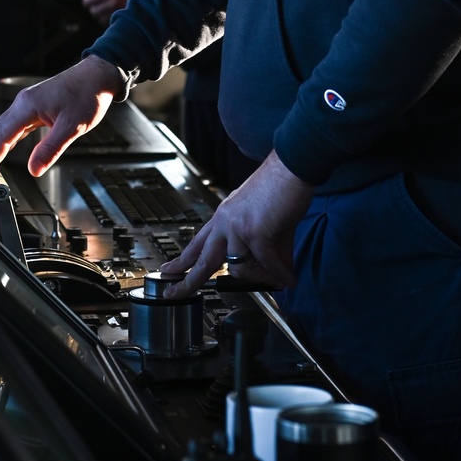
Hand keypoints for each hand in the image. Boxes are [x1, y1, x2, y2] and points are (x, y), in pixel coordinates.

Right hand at [0, 57, 121, 182]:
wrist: (98, 75)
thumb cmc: (87, 93)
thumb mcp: (73, 125)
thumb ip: (51, 148)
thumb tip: (34, 169)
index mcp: (28, 105)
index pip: (1, 136)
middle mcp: (24, 103)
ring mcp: (28, 104)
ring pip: (4, 129)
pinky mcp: (35, 107)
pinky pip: (15, 126)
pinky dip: (7, 140)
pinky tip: (5, 150)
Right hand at [82, 0, 142, 22]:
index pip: (87, 1)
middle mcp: (96, 7)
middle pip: (95, 12)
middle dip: (105, 6)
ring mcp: (105, 15)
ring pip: (103, 19)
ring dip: (112, 11)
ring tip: (122, 2)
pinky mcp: (115, 20)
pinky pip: (113, 23)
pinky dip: (119, 16)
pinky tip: (125, 8)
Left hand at [160, 150, 312, 296]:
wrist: (291, 166)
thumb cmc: (280, 185)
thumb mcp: (265, 219)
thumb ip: (267, 249)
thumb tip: (279, 274)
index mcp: (224, 216)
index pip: (198, 243)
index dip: (182, 260)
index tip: (169, 270)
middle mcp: (226, 222)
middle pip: (203, 261)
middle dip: (188, 282)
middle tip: (174, 294)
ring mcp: (238, 228)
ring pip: (241, 268)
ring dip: (263, 277)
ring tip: (279, 278)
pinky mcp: (256, 232)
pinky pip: (267, 264)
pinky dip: (280, 274)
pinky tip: (289, 278)